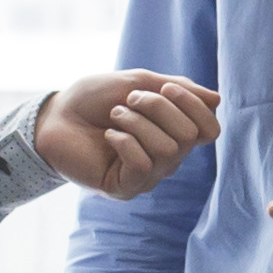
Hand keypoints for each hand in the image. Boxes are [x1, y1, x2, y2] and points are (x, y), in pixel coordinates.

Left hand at [36, 71, 222, 198]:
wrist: (55, 116)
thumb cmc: (94, 98)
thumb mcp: (140, 83)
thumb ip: (179, 90)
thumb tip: (218, 100)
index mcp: (174, 133)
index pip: (209, 129)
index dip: (193, 105)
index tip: (164, 87)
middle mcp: (166, 159)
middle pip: (189, 136)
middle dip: (158, 109)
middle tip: (127, 101)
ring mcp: (147, 176)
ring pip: (167, 150)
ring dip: (136, 123)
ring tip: (114, 117)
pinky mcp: (124, 189)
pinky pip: (143, 165)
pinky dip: (125, 141)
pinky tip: (108, 136)